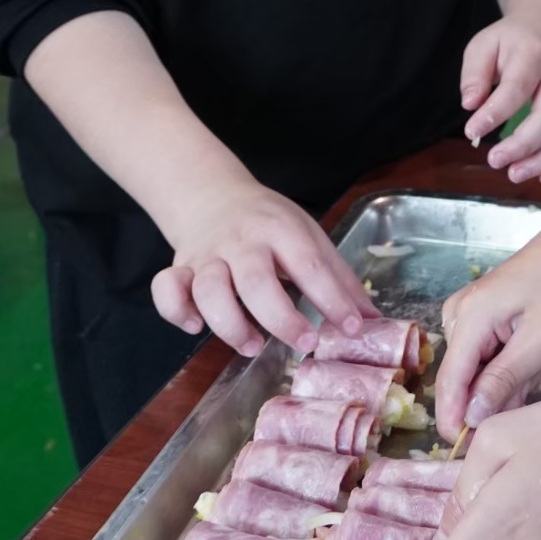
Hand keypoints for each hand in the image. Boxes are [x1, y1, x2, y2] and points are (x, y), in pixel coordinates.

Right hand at [151, 183, 375, 357]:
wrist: (212, 194)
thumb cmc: (269, 223)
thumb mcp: (309, 236)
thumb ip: (338, 279)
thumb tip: (373, 322)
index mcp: (281, 229)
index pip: (309, 265)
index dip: (332, 300)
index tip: (352, 329)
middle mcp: (242, 241)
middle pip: (255, 281)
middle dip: (281, 318)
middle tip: (304, 343)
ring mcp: (206, 255)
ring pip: (208, 290)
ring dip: (229, 324)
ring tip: (252, 345)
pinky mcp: (179, 267)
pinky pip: (167, 290)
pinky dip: (176, 311)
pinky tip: (196, 327)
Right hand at [434, 218, 540, 440]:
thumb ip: (504, 379)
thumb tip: (471, 417)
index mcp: (468, 320)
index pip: (449, 383)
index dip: (456, 420)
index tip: (472, 451)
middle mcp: (457, 317)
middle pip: (466, 379)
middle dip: (503, 391)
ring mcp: (466, 317)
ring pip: (481, 371)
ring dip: (515, 377)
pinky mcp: (478, 318)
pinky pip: (488, 357)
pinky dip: (514, 363)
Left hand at [460, 12, 540, 185]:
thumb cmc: (512, 41)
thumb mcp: (485, 44)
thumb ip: (474, 74)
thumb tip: (470, 105)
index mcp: (534, 55)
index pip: (517, 88)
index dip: (495, 114)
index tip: (471, 132)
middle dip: (523, 145)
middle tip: (494, 161)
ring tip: (514, 174)